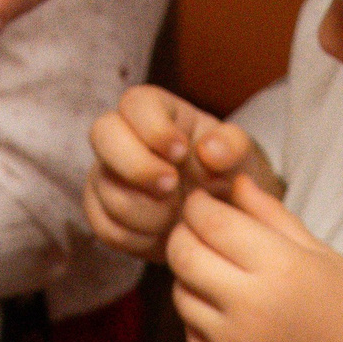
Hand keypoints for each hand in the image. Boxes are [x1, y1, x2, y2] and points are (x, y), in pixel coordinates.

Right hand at [85, 86, 267, 261]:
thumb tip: (209, 150)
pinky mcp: (101, 212)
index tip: (181, 152)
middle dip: (137, 166)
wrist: (218, 219)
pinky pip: (106, 227)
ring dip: (146, 210)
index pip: (134, 104)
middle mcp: (121, 138)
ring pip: (106, 189)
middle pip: (102, 135)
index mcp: (154, 111)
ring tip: (178, 215)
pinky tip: (164, 234)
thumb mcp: (241, 156)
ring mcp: (106, 175)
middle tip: (173, 186)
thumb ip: (232, 145)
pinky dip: (138, 237)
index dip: (154, 129)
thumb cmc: (226, 175)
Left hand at [169, 176, 342, 341]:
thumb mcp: (319, 252)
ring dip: (189, 275)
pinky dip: (198, 313)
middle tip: (197, 230)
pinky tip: (226, 310)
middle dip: (183, 233)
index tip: (203, 202)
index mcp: (279, 268)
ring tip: (217, 272)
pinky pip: (188, 329)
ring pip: (179, 292)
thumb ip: (271, 215)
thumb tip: (234, 181)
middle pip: (183, 254)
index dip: (198, 205)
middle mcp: (250, 306)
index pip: (211, 222)